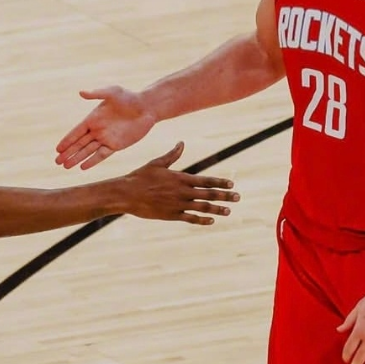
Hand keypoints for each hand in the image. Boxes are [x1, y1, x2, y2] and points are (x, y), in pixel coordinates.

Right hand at [56, 86, 156, 168]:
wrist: (147, 107)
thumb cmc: (129, 97)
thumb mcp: (112, 92)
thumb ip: (96, 94)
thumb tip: (81, 92)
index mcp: (93, 118)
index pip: (76, 132)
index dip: (67, 140)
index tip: (57, 149)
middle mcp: (97, 129)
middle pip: (79, 144)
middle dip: (68, 153)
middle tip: (57, 162)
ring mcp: (106, 138)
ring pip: (88, 151)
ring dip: (77, 158)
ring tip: (65, 166)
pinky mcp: (116, 145)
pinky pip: (102, 155)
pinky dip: (92, 161)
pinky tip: (83, 167)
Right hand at [120, 142, 239, 223]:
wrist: (126, 194)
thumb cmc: (140, 176)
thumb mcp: (157, 163)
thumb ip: (172, 155)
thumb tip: (182, 143)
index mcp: (180, 177)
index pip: (205, 180)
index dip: (220, 182)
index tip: (232, 184)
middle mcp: (182, 191)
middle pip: (208, 194)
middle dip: (225, 195)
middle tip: (238, 197)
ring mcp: (177, 204)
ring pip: (202, 207)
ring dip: (217, 209)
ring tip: (229, 210)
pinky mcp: (171, 215)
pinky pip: (190, 218)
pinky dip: (202, 220)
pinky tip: (212, 220)